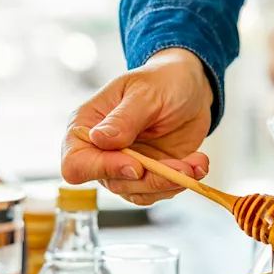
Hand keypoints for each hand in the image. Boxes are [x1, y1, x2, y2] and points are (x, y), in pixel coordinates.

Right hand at [62, 48, 212, 204]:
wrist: (191, 87)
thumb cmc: (162, 80)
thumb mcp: (145, 93)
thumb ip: (123, 119)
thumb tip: (99, 139)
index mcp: (87, 125)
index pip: (76, 163)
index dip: (102, 169)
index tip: (136, 165)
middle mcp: (101, 151)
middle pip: (112, 182)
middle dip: (150, 178)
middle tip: (182, 167)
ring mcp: (124, 165)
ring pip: (138, 192)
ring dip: (169, 182)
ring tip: (195, 164)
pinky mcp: (148, 175)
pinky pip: (158, 192)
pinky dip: (181, 183)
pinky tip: (197, 165)